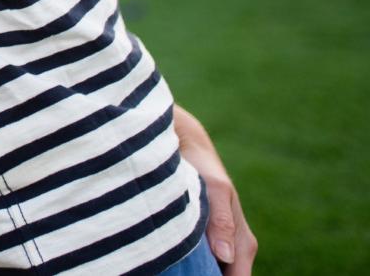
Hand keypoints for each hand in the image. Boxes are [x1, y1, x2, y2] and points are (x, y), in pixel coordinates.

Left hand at [173, 105, 256, 274]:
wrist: (185, 147)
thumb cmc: (203, 167)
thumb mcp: (215, 190)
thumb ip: (222, 222)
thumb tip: (226, 256)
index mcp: (243, 243)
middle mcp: (233, 249)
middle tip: (176, 272)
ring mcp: (217, 246)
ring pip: (211, 271)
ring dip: (194, 271)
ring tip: (169, 266)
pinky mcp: (199, 240)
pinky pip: (198, 263)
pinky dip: (186, 266)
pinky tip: (167, 262)